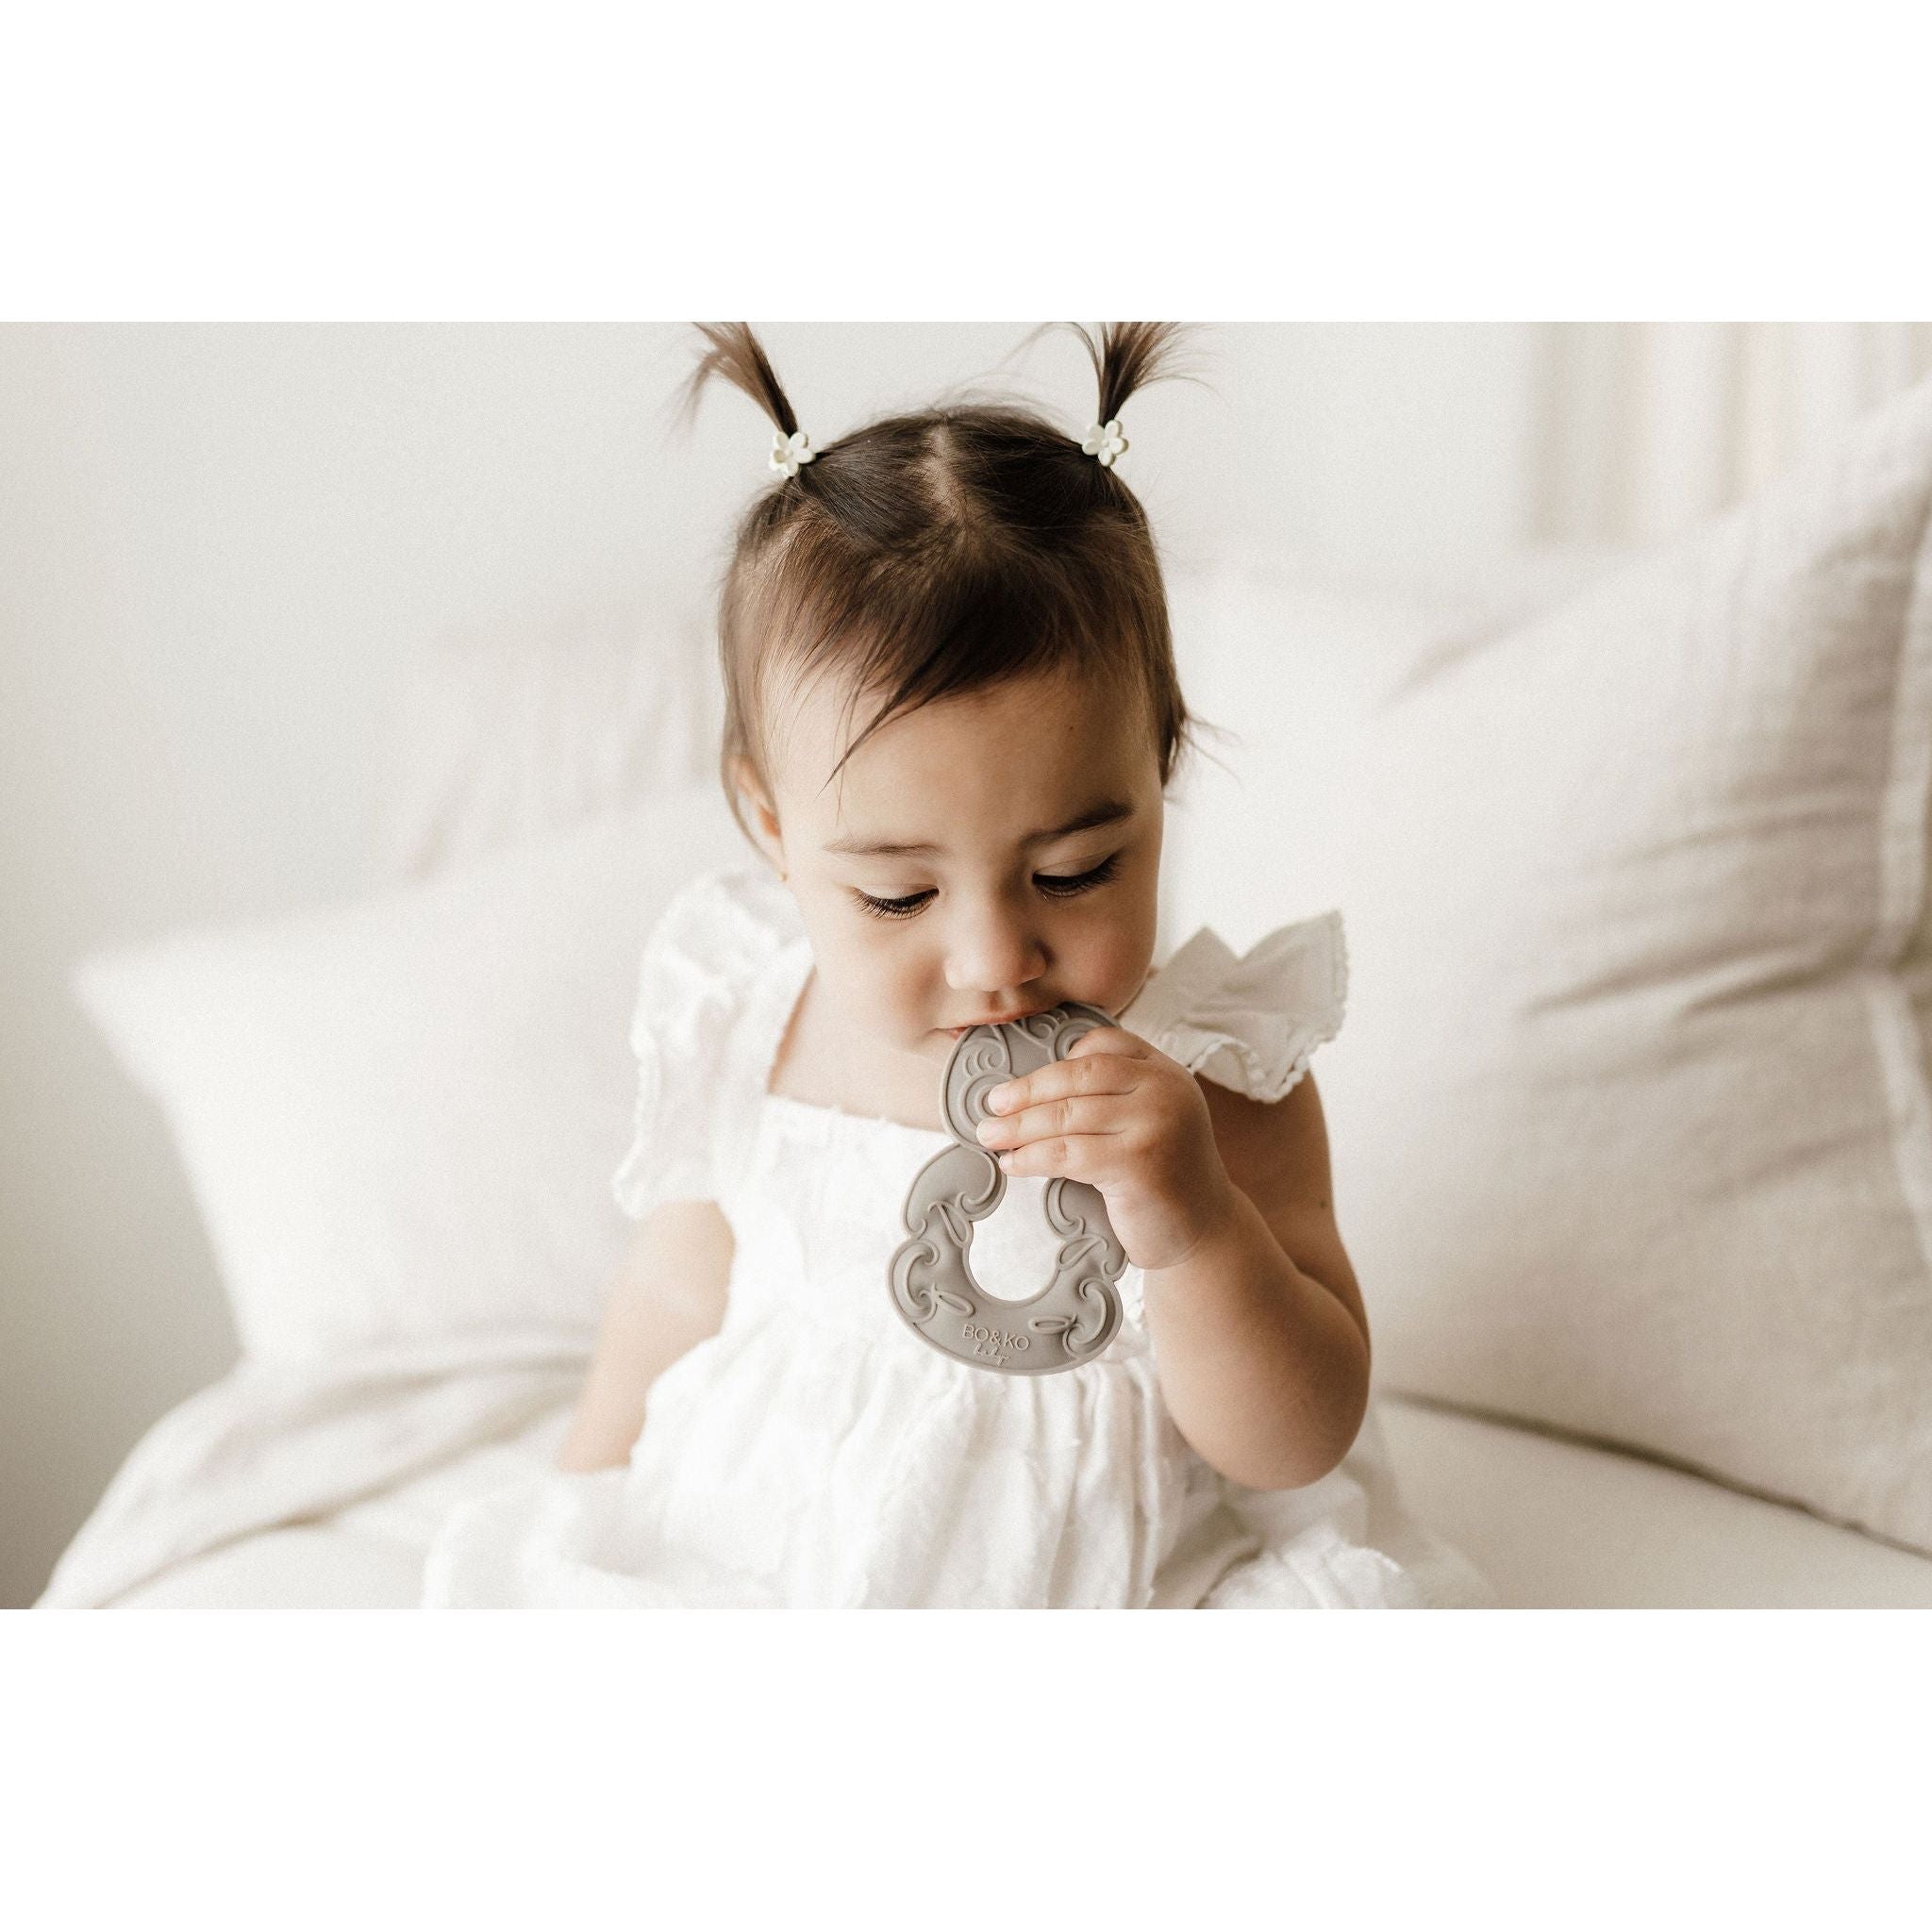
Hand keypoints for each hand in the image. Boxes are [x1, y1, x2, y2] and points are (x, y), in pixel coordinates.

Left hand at [973, 1026, 1242, 1272]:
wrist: (1204, 1231)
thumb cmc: (1164, 1177)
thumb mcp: (1150, 1121)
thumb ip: (1114, 1097)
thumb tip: (1032, 1090)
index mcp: (1166, 1072)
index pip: (1104, 1046)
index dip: (1057, 1061)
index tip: (1021, 1082)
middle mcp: (1166, 1090)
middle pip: (1079, 1076)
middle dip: (1027, 1091)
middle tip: (992, 1105)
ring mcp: (1155, 1125)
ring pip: (1068, 1115)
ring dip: (1019, 1126)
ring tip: (990, 1135)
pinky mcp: (1139, 1163)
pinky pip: (1069, 1154)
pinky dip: (1032, 1157)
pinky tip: (1013, 1164)